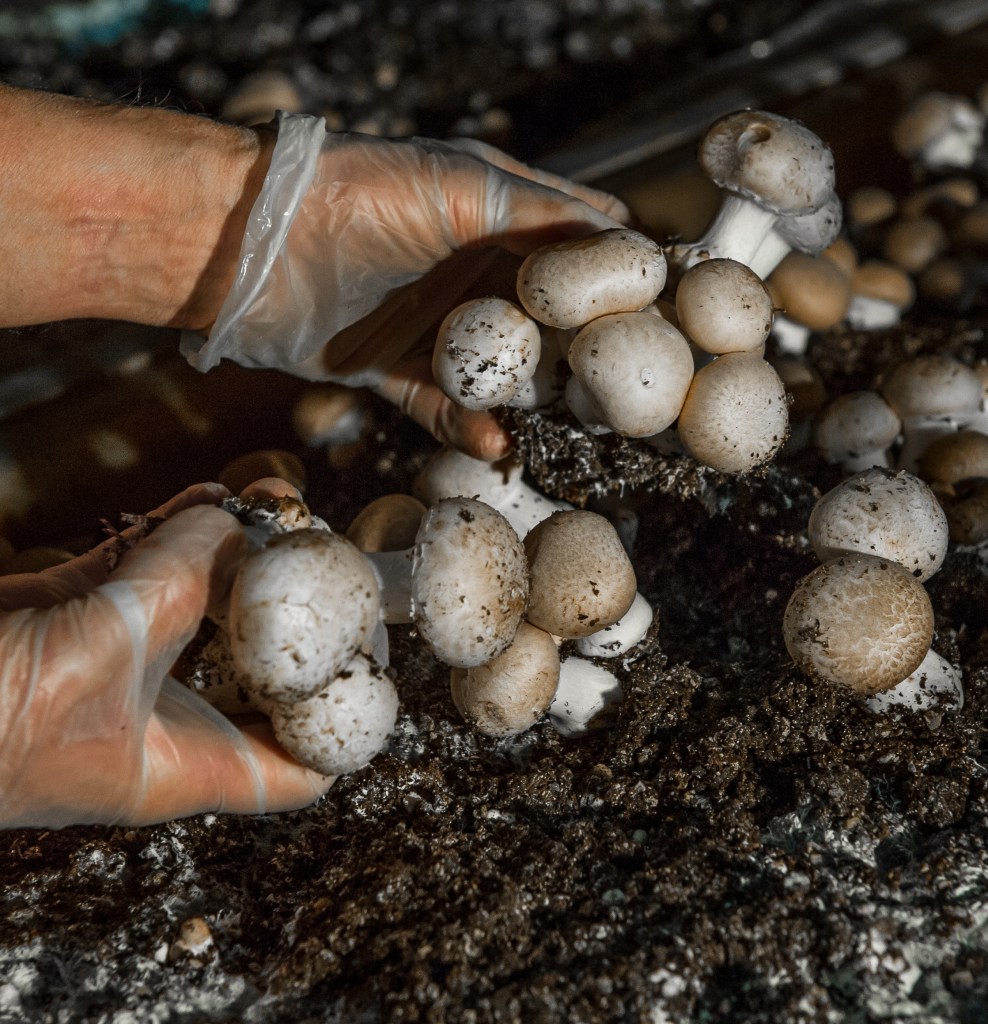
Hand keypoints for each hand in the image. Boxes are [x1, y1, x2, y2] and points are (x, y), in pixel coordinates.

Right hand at [0, 482, 332, 828]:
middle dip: (296, 608)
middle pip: (264, 669)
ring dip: (240, 555)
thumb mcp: (107, 645)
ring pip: (208, 608)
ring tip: (274, 501)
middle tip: (326, 549)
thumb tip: (236, 521)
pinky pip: (150, 574)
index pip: (302, 770)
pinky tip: (211, 498)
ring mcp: (126, 665)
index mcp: (187, 764)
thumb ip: (182, 577)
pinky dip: (180, 535)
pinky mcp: (83, 618)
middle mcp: (169, 719)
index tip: (376, 657)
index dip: (349, 725)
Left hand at [182, 115, 631, 458]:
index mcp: (490, 210)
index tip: (653, 317)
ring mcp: (426, 319)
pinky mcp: (386, 366)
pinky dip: (465, 424)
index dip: (613, 277)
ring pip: (494, 368)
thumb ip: (542, 214)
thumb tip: (625, 236)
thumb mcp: (461, 188)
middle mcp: (464, 265)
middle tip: (617, 388)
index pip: (573, 244)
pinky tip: (493, 442)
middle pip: (540, 317)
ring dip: (525, 397)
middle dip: (576, 350)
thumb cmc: (356, 196)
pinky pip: (439, 403)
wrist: (243, 244)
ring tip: (561, 425)